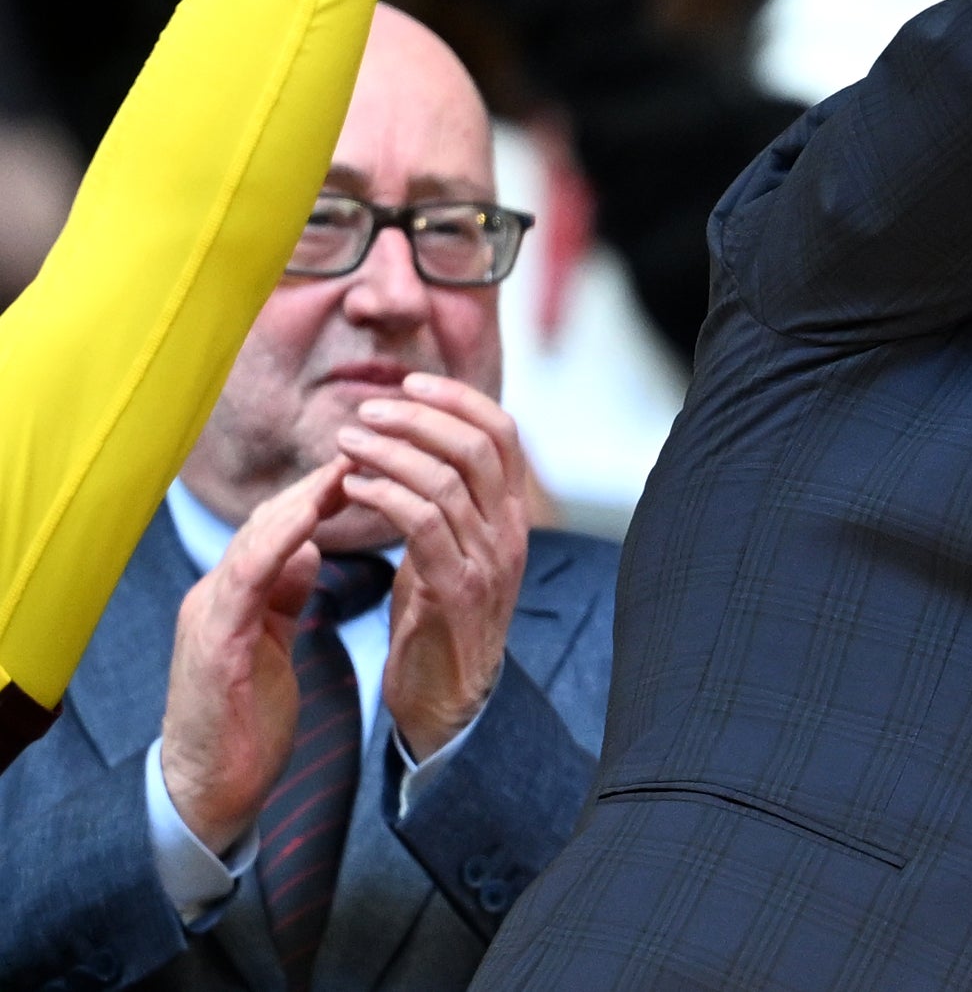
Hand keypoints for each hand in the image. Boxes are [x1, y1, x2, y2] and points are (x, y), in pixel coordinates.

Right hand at [160, 461, 352, 849]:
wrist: (208, 791)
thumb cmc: (244, 721)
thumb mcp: (271, 644)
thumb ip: (284, 595)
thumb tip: (307, 550)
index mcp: (235, 598)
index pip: (280, 528)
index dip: (321, 493)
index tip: (371, 465)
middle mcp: (216, 597)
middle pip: (267, 523)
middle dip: (316, 484)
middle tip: (366, 449)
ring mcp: (209, 618)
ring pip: (253, 541)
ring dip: (299, 502)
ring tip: (342, 470)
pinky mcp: (212, 647)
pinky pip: (244, 582)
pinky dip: (275, 546)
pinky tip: (308, 524)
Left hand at [335, 373, 532, 759]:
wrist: (448, 705)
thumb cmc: (438, 624)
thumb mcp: (450, 553)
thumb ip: (444, 505)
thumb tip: (410, 449)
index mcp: (510, 516)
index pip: (502, 432)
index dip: (459, 399)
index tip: (412, 381)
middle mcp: (508, 531)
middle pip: (478, 445)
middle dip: (420, 416)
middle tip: (368, 408)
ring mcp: (487, 561)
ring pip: (448, 479)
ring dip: (391, 451)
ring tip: (348, 441)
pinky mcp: (456, 592)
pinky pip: (423, 526)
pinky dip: (385, 496)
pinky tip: (352, 487)